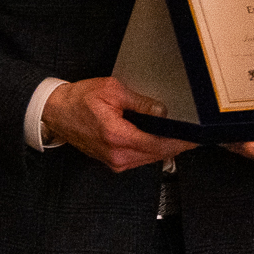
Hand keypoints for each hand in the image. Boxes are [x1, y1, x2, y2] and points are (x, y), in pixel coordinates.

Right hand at [42, 77, 193, 172]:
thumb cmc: (80, 99)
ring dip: (166, 149)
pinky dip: (152, 151)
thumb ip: (140, 102)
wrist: (57, 112)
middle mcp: (117, 154)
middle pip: (157, 154)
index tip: (196, 138)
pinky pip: (140, 159)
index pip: (158, 144)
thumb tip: (162, 110)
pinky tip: (161, 140)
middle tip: (194, 135)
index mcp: (117, 136)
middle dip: (177, 145)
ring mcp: (114, 162)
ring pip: (150, 159)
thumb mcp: (112, 91)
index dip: (180, 142)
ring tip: (181, 136)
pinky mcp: (113, 162)